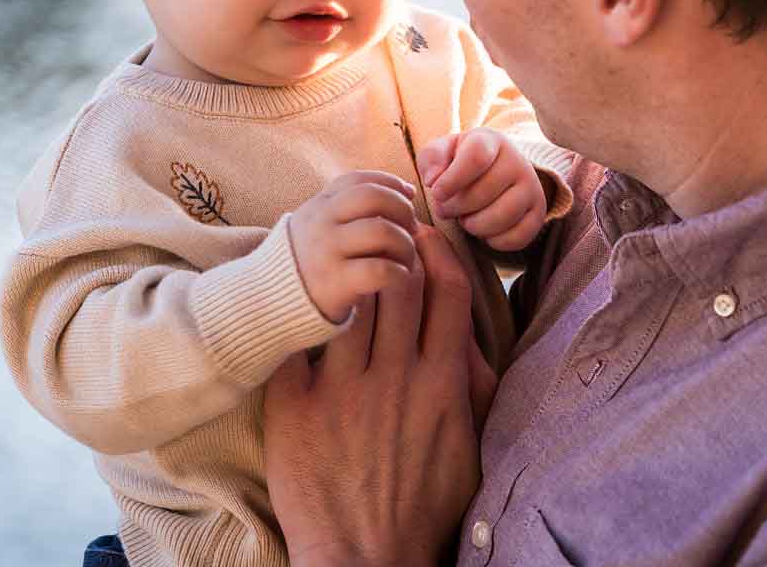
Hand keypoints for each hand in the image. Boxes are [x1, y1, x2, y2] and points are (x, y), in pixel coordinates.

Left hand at [266, 225, 491, 566]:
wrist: (365, 562)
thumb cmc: (424, 508)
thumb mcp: (471, 449)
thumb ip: (472, 387)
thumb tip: (465, 333)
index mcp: (443, 385)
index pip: (447, 290)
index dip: (436, 250)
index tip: (423, 234)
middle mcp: (395, 379)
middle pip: (396, 282)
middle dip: (390, 246)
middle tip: (378, 233)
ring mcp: (342, 392)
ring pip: (346, 302)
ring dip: (345, 275)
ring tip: (337, 261)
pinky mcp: (294, 409)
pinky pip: (294, 342)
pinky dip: (296, 316)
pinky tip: (294, 303)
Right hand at [290, 170, 418, 322]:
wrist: (266, 304)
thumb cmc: (308, 264)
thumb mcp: (318, 226)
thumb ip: (350, 208)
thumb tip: (406, 191)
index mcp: (319, 206)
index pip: (359, 179)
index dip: (391, 183)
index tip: (408, 196)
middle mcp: (321, 223)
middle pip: (374, 197)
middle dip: (402, 209)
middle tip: (411, 229)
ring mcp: (326, 252)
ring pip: (382, 232)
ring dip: (405, 243)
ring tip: (406, 257)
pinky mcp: (334, 284)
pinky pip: (380, 269)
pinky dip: (400, 272)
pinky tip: (399, 278)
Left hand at [416, 128, 546, 250]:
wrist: (494, 169)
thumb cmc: (460, 162)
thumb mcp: (441, 152)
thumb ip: (431, 160)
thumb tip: (434, 180)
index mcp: (491, 141)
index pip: (476, 158)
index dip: (452, 180)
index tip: (436, 193)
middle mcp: (517, 161)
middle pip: (484, 192)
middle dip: (455, 207)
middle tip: (445, 209)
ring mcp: (532, 187)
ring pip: (502, 217)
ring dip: (474, 226)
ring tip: (464, 219)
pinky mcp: (538, 212)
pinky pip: (518, 237)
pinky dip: (494, 241)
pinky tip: (484, 231)